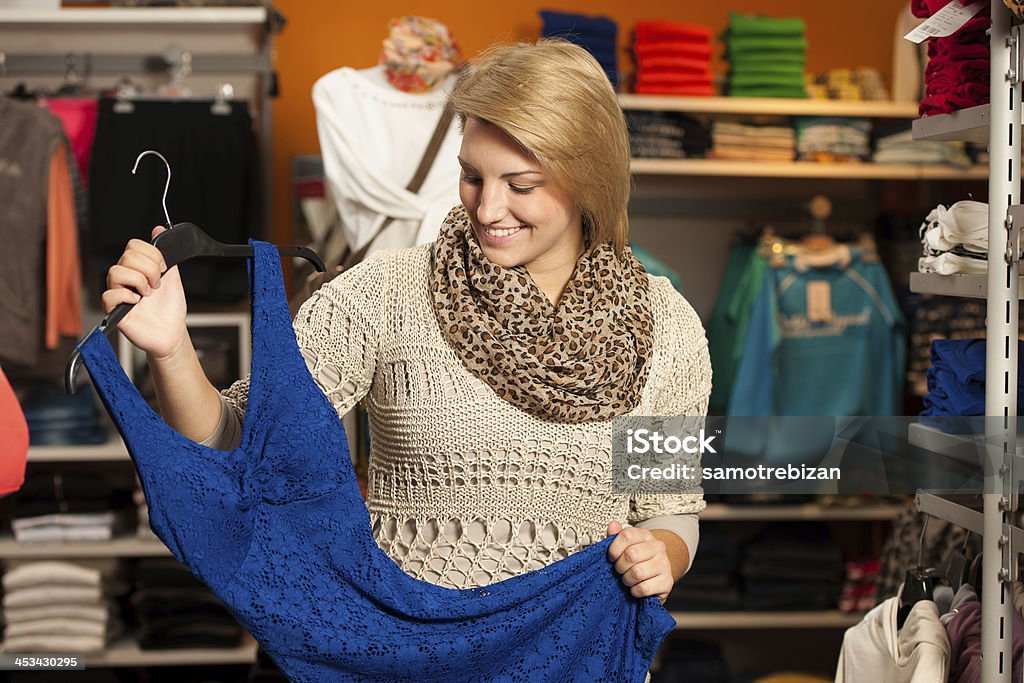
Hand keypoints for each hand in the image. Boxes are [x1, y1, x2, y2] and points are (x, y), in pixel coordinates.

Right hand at [101, 226, 187, 358]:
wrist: (172, 333)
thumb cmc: (169, 308)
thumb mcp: (172, 276)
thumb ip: (165, 254)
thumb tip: (158, 229)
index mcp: (136, 268)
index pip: (133, 245)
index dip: (151, 254)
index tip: (163, 268)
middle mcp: (124, 278)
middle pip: (127, 256)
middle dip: (149, 269)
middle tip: (157, 285)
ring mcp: (117, 293)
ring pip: (115, 272)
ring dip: (139, 282)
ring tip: (147, 294)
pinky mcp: (112, 310)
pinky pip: (109, 295)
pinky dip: (127, 297)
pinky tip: (137, 303)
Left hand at [606, 520, 674, 603]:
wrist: (655, 576)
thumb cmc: (635, 561)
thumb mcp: (623, 547)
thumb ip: (615, 536)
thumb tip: (612, 524)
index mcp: (645, 535)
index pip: (627, 535)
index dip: (614, 549)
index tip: (612, 558)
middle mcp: (658, 547)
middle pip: (631, 554)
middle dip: (620, 566)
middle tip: (619, 570)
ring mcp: (665, 564)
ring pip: (637, 572)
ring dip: (627, 580)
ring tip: (627, 580)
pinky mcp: (667, 582)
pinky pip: (644, 588)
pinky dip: (635, 591)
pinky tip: (636, 588)